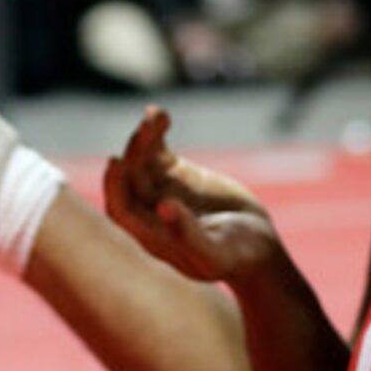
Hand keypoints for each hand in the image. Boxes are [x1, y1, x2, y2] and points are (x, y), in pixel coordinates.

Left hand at [102, 105, 284, 286]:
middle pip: (129, 180)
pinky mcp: (174, 171)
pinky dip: (155, 130)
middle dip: (133, 155)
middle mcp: (145, 211)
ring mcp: (158, 189)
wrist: (255, 245)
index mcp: (147, 236)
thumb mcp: (213, 253)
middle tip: (144, 132)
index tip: (117, 162)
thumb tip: (163, 207)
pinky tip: (157, 112)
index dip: (115, 187)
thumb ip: (187, 235)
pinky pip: (157, 148)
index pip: (120, 210)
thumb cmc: (234, 258)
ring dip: (144, 138)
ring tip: (154, 117)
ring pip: (141, 160)